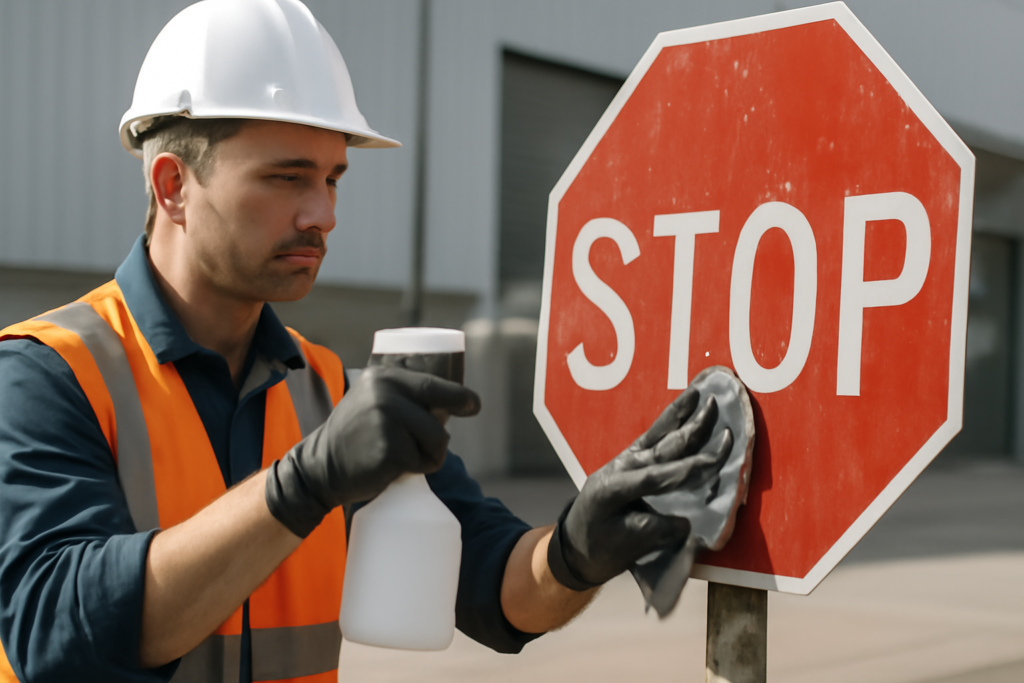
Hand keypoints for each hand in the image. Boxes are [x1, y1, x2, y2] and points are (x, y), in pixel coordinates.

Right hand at [265, 366, 480, 536]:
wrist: (321, 468)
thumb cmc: (354, 436)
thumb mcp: (371, 400)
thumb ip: (399, 393)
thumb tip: (450, 396)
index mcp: (382, 378)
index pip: (431, 384)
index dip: (459, 394)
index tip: (474, 403)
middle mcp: (384, 394)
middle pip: (438, 414)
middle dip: (454, 418)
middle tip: (461, 419)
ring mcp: (387, 422)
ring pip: (436, 439)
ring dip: (431, 453)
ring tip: (404, 456)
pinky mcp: (391, 451)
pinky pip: (424, 462)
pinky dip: (418, 469)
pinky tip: (393, 468)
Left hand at [547, 388, 731, 589]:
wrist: (576, 544)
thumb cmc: (600, 548)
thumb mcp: (625, 547)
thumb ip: (656, 532)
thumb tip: (687, 523)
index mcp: (614, 489)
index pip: (656, 476)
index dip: (686, 471)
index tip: (714, 463)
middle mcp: (621, 467)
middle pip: (662, 447)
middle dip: (692, 430)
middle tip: (717, 410)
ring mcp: (626, 460)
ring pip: (660, 434)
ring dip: (683, 415)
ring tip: (703, 395)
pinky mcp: (631, 458)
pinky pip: (655, 435)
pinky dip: (672, 419)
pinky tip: (686, 404)